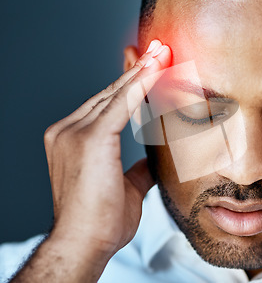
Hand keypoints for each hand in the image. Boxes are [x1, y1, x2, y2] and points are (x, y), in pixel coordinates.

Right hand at [43, 40, 170, 259]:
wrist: (84, 243)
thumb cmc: (100, 221)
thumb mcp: (124, 187)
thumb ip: (137, 168)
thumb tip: (152, 161)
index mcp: (71, 139)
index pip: (105, 104)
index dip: (128, 83)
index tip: (146, 65)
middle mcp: (68, 130)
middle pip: (110, 93)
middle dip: (138, 70)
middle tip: (160, 49)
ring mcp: (74, 132)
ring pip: (116, 93)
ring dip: (143, 70)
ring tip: (163, 51)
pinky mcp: (90, 138)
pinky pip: (121, 103)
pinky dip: (141, 83)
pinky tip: (157, 67)